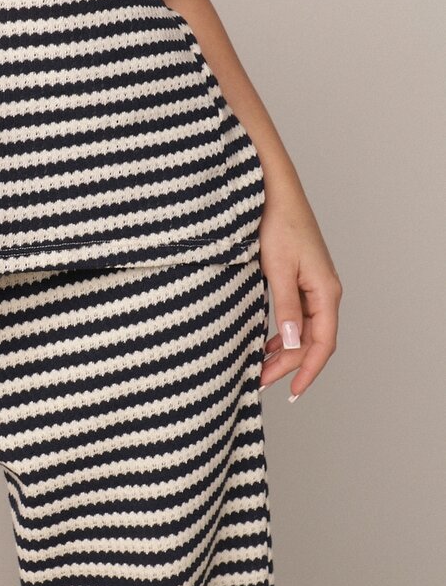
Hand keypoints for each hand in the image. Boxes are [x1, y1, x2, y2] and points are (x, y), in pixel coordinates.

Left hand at [257, 190, 340, 401]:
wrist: (275, 193)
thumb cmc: (278, 224)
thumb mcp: (277, 269)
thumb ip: (284, 308)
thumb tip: (290, 344)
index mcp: (326, 291)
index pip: (322, 343)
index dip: (308, 370)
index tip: (292, 392)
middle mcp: (325, 291)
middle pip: (312, 341)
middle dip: (288, 365)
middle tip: (261, 383)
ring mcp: (313, 286)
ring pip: (303, 330)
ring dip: (284, 351)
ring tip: (260, 369)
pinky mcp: (300, 279)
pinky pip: (296, 316)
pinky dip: (282, 334)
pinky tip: (265, 344)